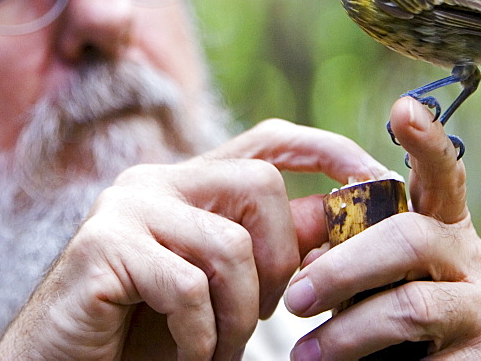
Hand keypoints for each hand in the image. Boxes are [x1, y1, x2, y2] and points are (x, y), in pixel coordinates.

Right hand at [0, 119, 389, 360]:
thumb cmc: (144, 337)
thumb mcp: (222, 293)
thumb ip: (267, 250)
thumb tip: (334, 214)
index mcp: (186, 184)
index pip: (268, 141)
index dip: (327, 150)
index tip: (377, 181)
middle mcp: (155, 182)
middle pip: (258, 185)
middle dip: (280, 263)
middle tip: (263, 319)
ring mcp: (125, 208)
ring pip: (228, 244)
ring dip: (239, 316)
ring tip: (217, 350)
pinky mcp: (102, 246)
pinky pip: (187, 285)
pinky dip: (201, 336)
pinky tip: (186, 353)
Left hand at [283, 97, 480, 359]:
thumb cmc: (393, 339)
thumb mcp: (373, 290)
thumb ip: (352, 261)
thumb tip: (305, 250)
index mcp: (444, 231)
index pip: (442, 176)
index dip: (426, 140)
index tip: (403, 107)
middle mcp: (477, 260)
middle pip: (408, 238)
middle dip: (341, 268)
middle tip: (295, 299)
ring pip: (411, 305)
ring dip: (346, 333)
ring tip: (304, 355)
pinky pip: (430, 359)